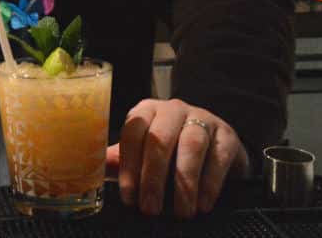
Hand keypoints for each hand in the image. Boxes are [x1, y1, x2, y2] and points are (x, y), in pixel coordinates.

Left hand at [105, 99, 249, 218]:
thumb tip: (94, 175)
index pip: (132, 132)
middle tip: (150, 208)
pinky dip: (210, 182)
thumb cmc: (172, 151)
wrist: (216, 147)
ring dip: (183, 182)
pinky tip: (203, 203)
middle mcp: (173, 110)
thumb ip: (122, 161)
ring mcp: (202, 119)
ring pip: (191, 145)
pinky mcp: (227, 135)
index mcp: (146, 111)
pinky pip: (218, 156)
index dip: (128, 166)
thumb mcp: (145, 152)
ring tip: (180, 211)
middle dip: (152, 177)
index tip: (128, 197)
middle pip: (159, 138)